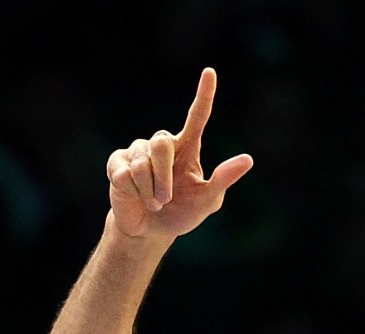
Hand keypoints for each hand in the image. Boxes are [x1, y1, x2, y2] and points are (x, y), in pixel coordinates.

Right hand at [105, 68, 252, 240]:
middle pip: (162, 144)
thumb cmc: (180, 213)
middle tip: (166, 200)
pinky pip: (125, 174)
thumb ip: (222, 180)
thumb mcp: (206, 201)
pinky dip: (135, 193)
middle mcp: (163, 144)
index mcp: (187, 148)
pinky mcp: (117, 163)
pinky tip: (136, 198)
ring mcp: (138, 151)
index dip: (204, 95)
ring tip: (154, 203)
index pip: (197, 116)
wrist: (150, 230)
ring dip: (150, 191)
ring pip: (142, 164)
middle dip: (163, 178)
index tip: (210, 73)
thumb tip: (248, 159)